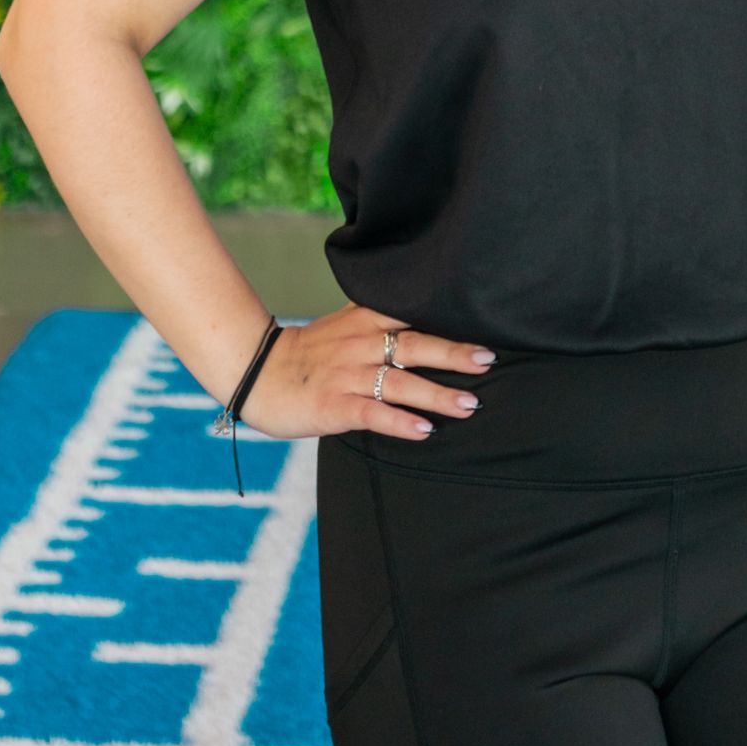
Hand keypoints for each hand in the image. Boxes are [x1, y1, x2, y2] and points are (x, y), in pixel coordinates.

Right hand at [238, 306, 494, 443]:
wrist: (259, 373)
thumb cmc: (309, 352)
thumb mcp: (345, 323)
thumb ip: (380, 318)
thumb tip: (423, 316)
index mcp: (365, 320)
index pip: (413, 314)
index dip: (448, 320)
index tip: (483, 327)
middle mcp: (361, 344)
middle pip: (415, 345)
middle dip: (454, 354)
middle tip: (487, 360)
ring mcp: (348, 376)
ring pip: (401, 383)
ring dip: (437, 395)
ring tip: (469, 404)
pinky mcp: (335, 406)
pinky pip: (374, 414)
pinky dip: (400, 422)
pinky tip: (424, 431)